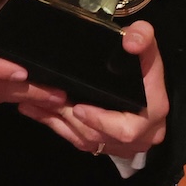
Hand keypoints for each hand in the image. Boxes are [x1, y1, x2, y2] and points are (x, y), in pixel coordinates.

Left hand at [16, 20, 167, 160]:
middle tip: (50, 101)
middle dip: (72, 122)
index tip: (78, 107)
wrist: (147, 95)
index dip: (101, 122)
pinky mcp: (104, 146)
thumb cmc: (145, 72)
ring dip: (59, 121)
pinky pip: (76, 140)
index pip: (127, 128)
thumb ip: (144, 39)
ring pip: (85, 141)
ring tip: (35, 101)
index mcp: (151, 113)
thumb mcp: (149, 51)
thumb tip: (130, 40)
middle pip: (99, 137)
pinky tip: (34, 108)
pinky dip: (54, 123)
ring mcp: (120, 145)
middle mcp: (139, 136)